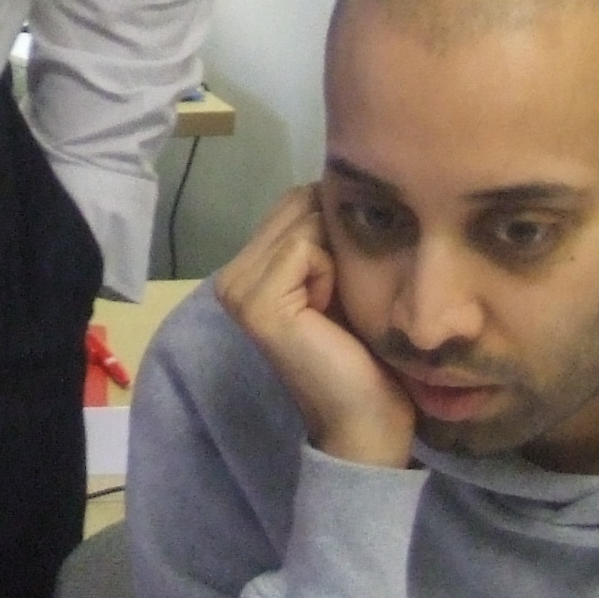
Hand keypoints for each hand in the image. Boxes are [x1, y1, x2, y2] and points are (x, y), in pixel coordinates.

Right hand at [212, 186, 417, 470]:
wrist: (366, 420)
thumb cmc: (366, 355)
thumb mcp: (344, 277)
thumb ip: (327, 232)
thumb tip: (341, 177)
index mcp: (248, 268)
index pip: (296, 200)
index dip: (336, 226)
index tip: (349, 279)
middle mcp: (231, 275)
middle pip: (299, 203)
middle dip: (336, 236)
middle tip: (344, 295)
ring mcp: (236, 289)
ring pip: (303, 219)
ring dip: (337, 254)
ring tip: (337, 304)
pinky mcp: (253, 303)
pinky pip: (303, 246)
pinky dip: (330, 271)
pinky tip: (330, 312)